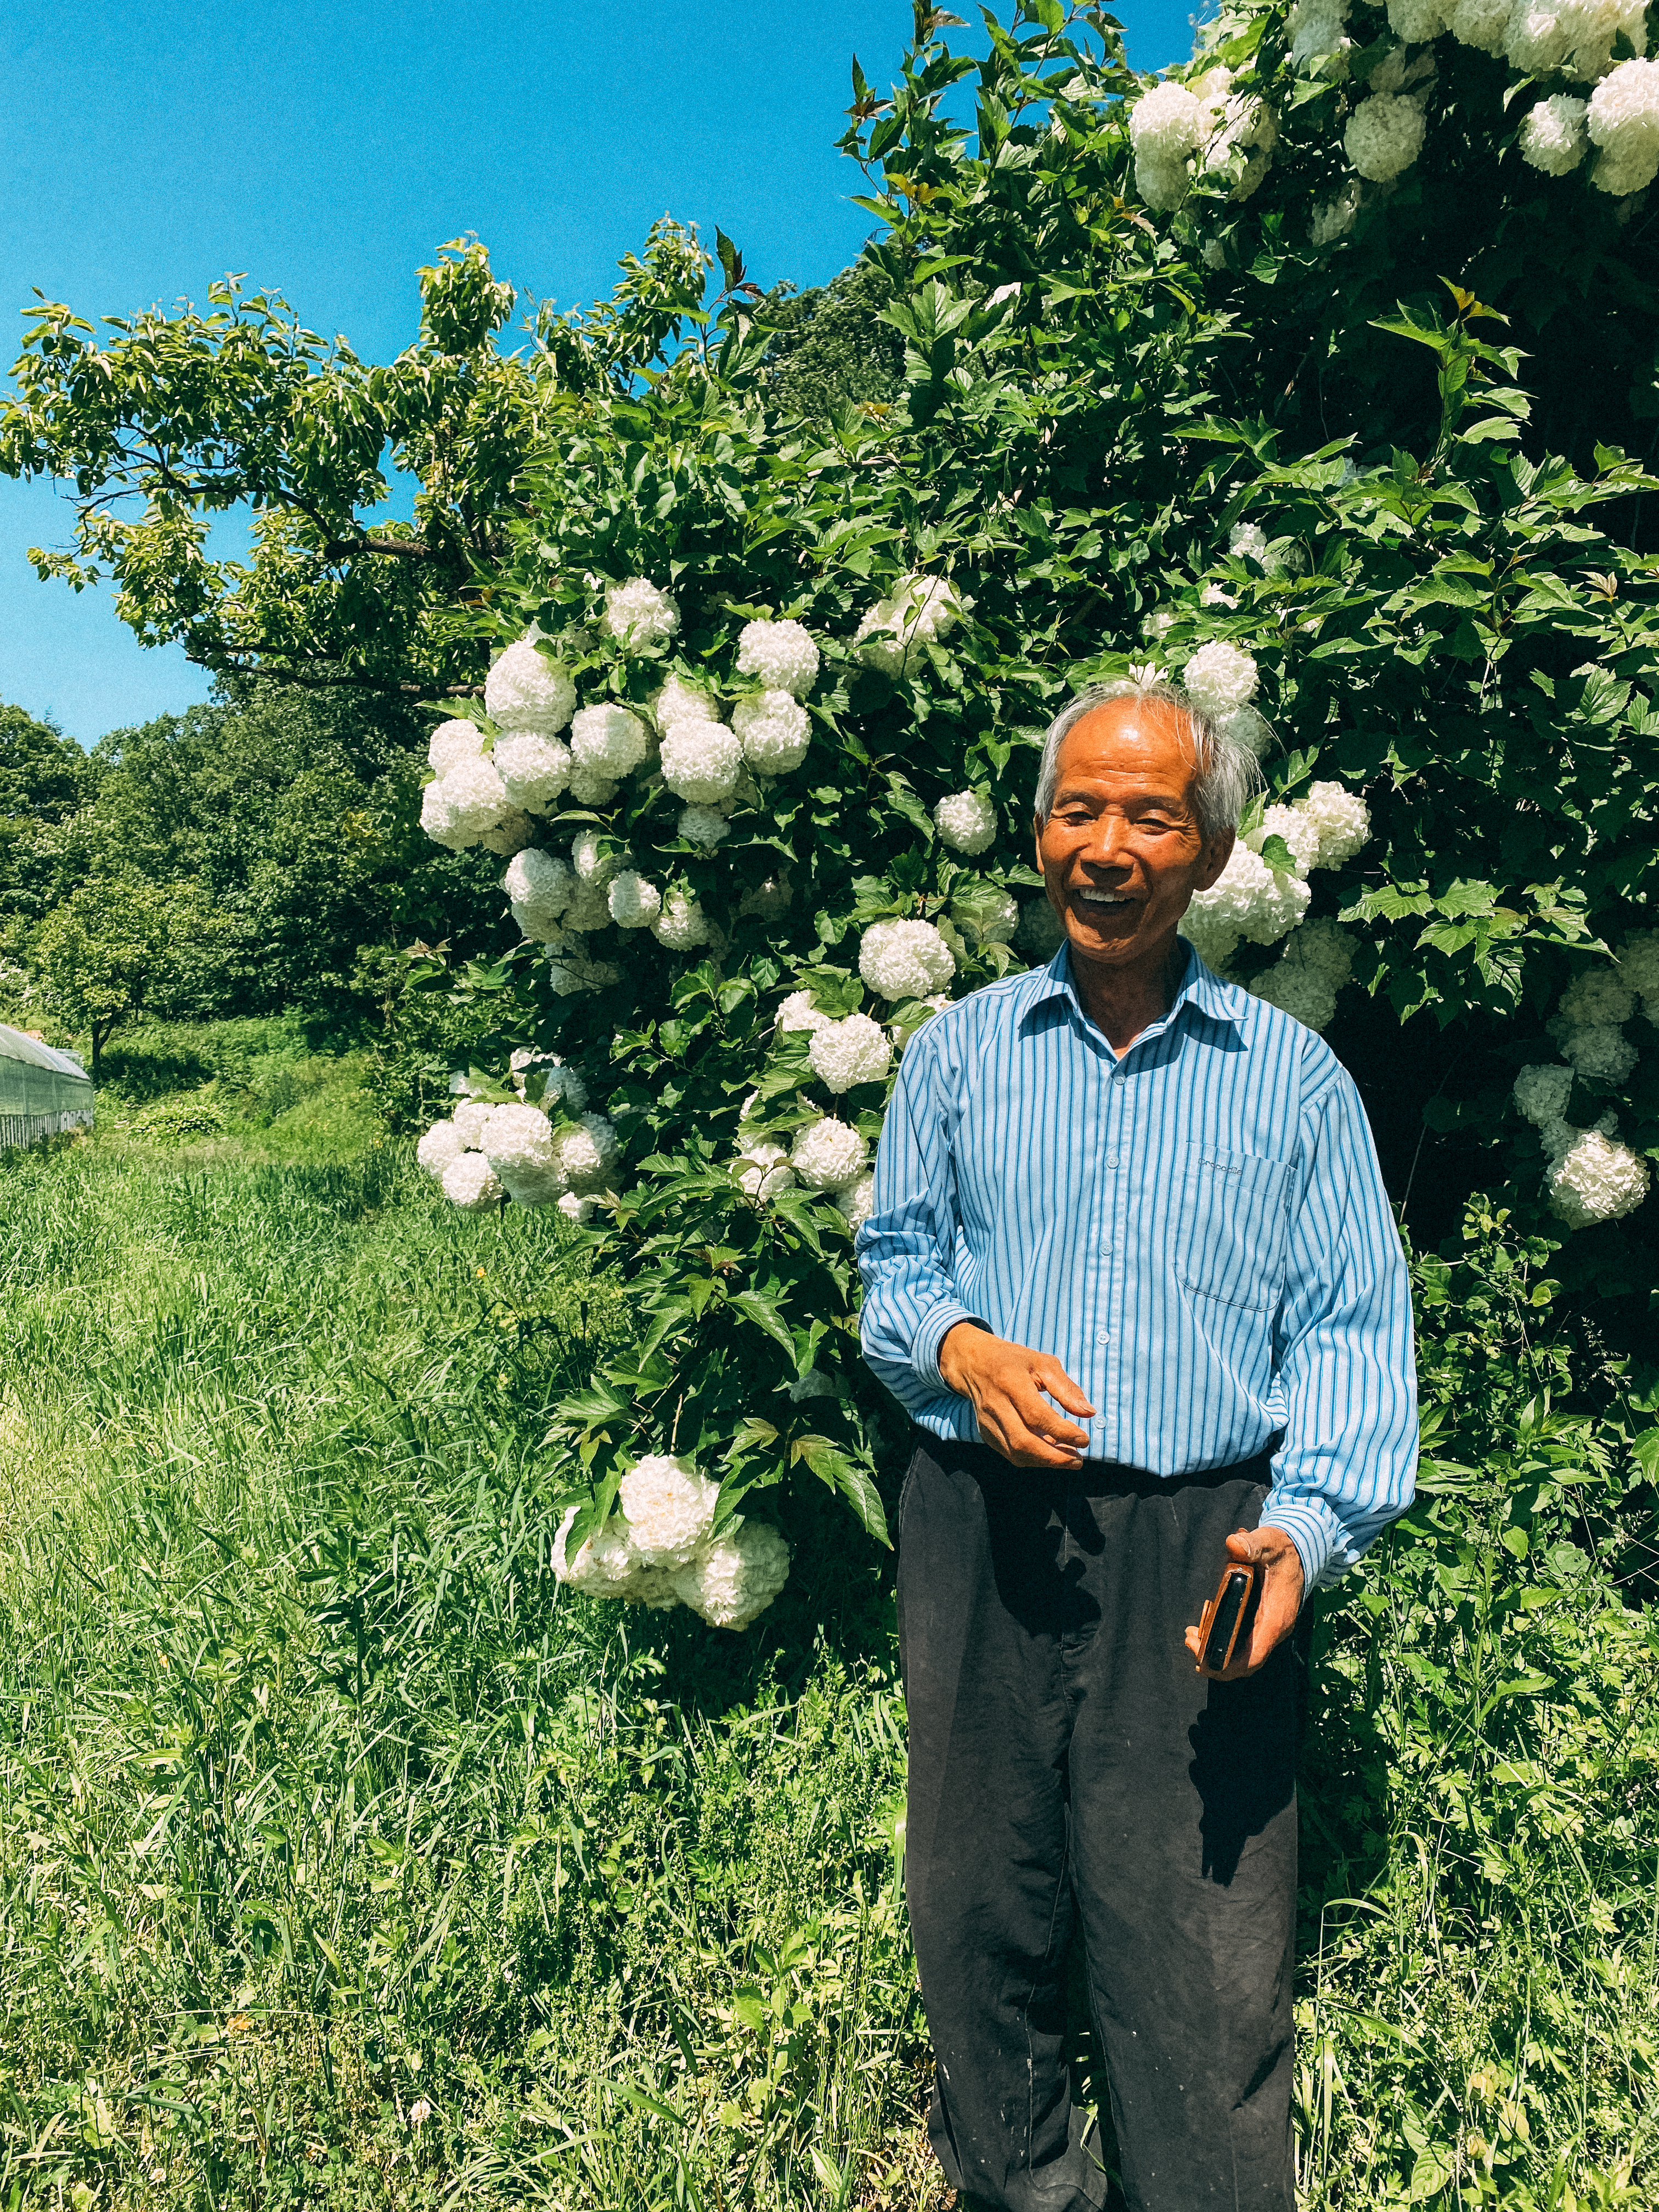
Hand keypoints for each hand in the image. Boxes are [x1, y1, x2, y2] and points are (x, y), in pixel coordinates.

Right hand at [938, 1323, 1094, 1467]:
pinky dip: (1033, 1458)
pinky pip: (1010, 1454)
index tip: (1084, 1440)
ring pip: (1016, 1453)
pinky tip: (1049, 1452)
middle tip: (1078, 1460)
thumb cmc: (1014, 1361)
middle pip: (1023, 1442)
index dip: (1063, 1432)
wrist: (975, 1363)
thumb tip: (1089, 1413)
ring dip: (1045, 1461)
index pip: (1037, 1415)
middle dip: (1054, 1457)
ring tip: (1068, 1458)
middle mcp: (995, 1405)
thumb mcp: (1043, 1363)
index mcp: (1010, 1382)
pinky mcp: (985, 1433)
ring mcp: (987, 1422)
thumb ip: (1066, 1388)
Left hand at [1185, 1525, 1304, 1680]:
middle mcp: (1274, 1630)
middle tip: (1189, 1640)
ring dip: (1217, 1651)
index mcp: (1276, 1618)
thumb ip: (1252, 1544)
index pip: (1253, 1657)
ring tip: (1192, 1634)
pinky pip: (1243, 1644)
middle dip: (1215, 1660)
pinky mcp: (1263, 1624)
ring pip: (1243, 1655)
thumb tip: (1233, 1543)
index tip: (1201, 1658)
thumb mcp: (1269, 1542)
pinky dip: (1224, 1641)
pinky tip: (1206, 1627)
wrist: (1300, 1551)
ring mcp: (1270, 1629)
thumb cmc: (1283, 1549)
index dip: (1227, 1665)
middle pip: (1245, 1663)